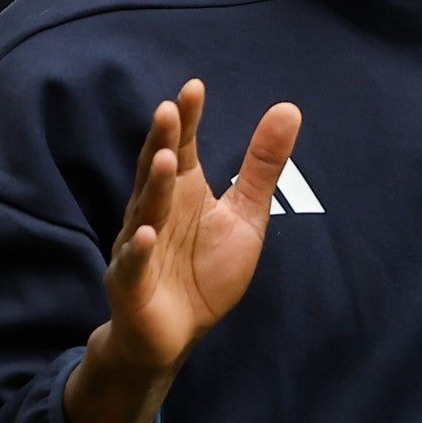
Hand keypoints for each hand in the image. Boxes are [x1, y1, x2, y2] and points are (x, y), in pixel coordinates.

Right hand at [65, 79, 301, 422]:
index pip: (184, 148)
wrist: (174, 335)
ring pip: (145, 212)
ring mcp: (140, 246)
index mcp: (183, 193)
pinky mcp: (132, 284)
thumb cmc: (205, 272)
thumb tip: (288, 108)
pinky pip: (135, 264)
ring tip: (166, 158)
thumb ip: (262, 167)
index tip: (194, 87)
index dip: (188, 120)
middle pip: (158, 172)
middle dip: (164, 142)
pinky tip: (147, 234)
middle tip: (169, 109)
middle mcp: (156, 212)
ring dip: (154, 186)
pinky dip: (140, 250)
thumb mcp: (245, 216)